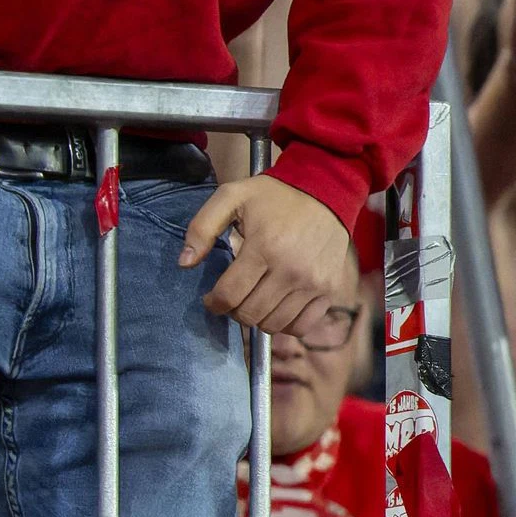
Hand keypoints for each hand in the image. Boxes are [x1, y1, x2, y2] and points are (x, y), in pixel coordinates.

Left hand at [184, 173, 363, 344]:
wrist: (329, 191)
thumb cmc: (276, 196)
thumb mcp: (231, 197)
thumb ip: (202, 227)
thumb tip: (184, 263)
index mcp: (265, 247)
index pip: (229, 296)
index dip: (213, 303)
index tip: (211, 297)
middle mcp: (292, 270)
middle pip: (250, 314)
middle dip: (233, 311)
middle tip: (233, 298)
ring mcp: (314, 283)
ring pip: (275, 325)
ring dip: (258, 319)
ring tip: (255, 302)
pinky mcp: (331, 289)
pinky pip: (303, 326)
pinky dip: (287, 325)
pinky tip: (279, 308)